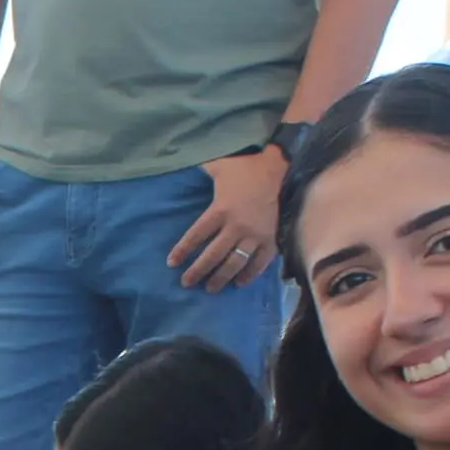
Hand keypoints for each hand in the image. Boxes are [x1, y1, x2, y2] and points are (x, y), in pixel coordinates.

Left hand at [172, 148, 283, 291]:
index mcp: (220, 210)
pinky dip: (249, 275)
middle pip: (213, 255)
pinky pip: (259, 263)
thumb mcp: (219, 165)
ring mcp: (255, 235)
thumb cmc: (244, 168)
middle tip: (187, 283)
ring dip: (221, 278)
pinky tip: (239, 283)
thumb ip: (200, 169)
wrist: (277, 169)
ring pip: (235, 263)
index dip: (183, 251)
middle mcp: (236, 226)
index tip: (172, 263)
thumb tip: (178, 160)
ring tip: (210, 288)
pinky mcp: (270, 239)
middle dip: (198, 271)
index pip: (196, 235)